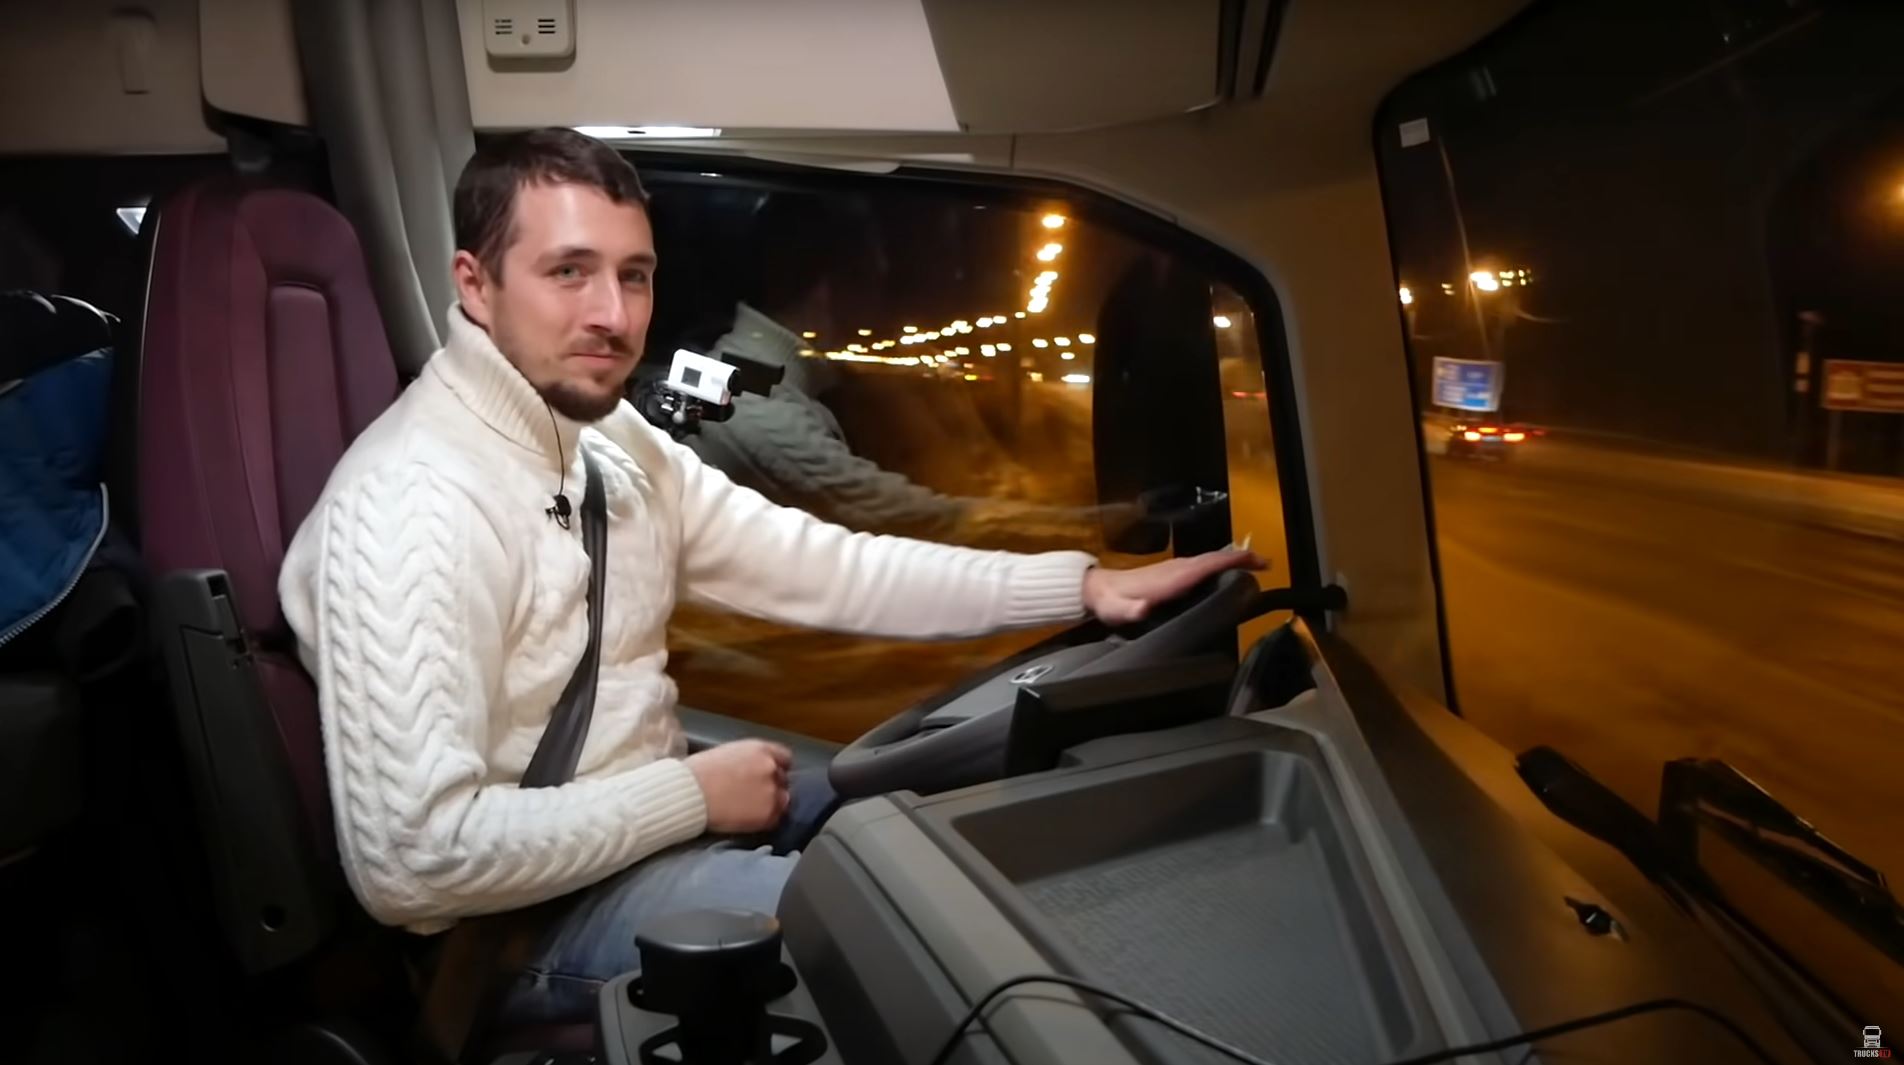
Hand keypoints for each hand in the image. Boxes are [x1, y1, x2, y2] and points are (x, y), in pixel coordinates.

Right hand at [684, 739, 791, 833]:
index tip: (768, 775)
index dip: (776, 767)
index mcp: (761, 750)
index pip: (784, 758)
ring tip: (751, 809)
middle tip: (754, 794)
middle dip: (771, 786)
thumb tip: (751, 770)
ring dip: (771, 803)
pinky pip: (774, 818)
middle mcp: (771, 768)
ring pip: (782, 800)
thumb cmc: (698, 771)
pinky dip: (764, 819)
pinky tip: (748, 819)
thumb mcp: (727, 753)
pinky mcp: (767, 814)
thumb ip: (747, 760)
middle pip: (783, 779)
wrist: (690, 793)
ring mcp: (771, 792)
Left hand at [1081, 548, 1266, 625]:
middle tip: (1267, 564)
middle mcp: (1178, 568)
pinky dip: (1221, 564)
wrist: (1097, 589)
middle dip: (1242, 558)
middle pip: (1215, 558)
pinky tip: (1228, 571)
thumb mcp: (1118, 611)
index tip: (1257, 562)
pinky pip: (1204, 565)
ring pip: (1210, 560)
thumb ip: (1131, 610)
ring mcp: (1176, 568)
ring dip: (1234, 560)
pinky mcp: (1174, 572)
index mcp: (1173, 577)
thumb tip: (1143, 608)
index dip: (1233, 560)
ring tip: (1257, 566)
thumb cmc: (1112, 602)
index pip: (1208, 564)